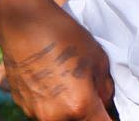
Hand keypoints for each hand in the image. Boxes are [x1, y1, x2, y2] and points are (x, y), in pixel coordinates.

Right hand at [0, 0, 114, 120]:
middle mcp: (55, 117)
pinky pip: (46, 111)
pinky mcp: (22, 107)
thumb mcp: (99, 61)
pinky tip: (56, 80)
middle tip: (96, 92)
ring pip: (63, 119)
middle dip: (92, 112)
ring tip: (74, 81)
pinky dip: (55, 103)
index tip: (115, 113)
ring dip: (73, 108)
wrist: (24, 26)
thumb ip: (105, 90)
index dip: (111, 119)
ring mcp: (35, 114)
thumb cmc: (65, 38)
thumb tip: (105, 104)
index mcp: (78, 107)